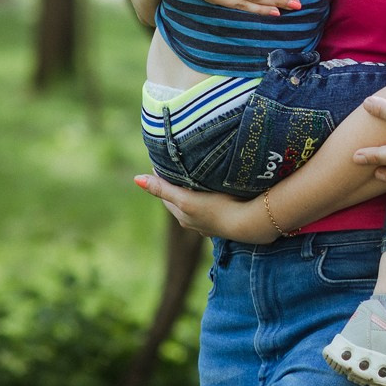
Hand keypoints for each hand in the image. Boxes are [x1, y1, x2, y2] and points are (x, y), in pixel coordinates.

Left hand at [134, 174, 283, 243]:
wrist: (249, 223)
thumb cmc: (217, 209)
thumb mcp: (185, 198)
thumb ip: (162, 189)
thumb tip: (136, 179)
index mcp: (182, 215)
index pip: (166, 194)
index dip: (162, 178)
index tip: (161, 161)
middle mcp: (194, 222)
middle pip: (180, 200)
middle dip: (177, 186)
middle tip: (178, 165)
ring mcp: (211, 224)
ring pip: (197, 205)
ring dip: (195, 193)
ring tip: (198, 176)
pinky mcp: (226, 222)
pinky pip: (214, 208)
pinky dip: (210, 199)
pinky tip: (218, 193)